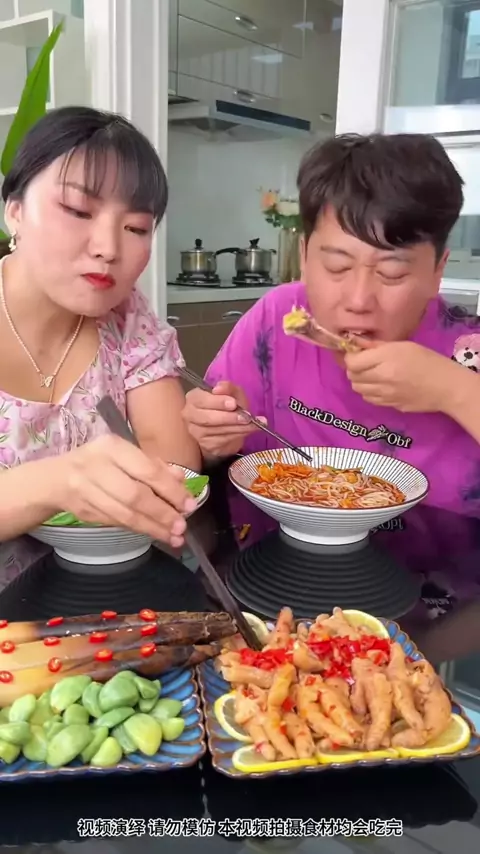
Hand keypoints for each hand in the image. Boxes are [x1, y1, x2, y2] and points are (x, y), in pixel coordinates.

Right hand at [52, 435, 196, 547]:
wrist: (57, 478)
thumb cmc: (99, 462)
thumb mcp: (125, 454)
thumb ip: (154, 465)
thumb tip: (181, 481)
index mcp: (112, 447)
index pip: (147, 471)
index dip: (170, 491)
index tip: (189, 505)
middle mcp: (97, 467)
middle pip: (135, 496)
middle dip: (162, 514)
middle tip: (182, 526)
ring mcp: (87, 491)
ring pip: (125, 514)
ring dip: (152, 527)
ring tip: (174, 537)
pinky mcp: (84, 511)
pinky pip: (117, 522)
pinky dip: (138, 529)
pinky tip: (154, 533)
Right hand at [182, 381, 266, 459]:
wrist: (227, 427)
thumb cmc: (227, 407)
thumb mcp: (232, 393)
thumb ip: (228, 387)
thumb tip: (219, 388)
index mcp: (194, 398)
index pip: (201, 400)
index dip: (217, 402)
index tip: (233, 403)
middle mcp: (190, 415)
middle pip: (207, 418)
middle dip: (228, 418)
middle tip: (245, 417)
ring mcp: (196, 432)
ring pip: (216, 431)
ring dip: (237, 427)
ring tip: (251, 423)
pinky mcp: (205, 445)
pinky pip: (222, 440)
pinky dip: (237, 435)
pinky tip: (248, 430)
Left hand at [344, 341, 458, 412]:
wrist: (446, 386)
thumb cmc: (427, 360)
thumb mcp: (403, 345)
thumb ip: (377, 346)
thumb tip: (356, 344)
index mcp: (386, 360)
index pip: (352, 362)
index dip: (351, 357)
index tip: (357, 354)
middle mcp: (382, 379)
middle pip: (352, 377)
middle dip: (354, 369)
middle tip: (364, 364)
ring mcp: (385, 395)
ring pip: (358, 389)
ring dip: (361, 381)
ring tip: (372, 375)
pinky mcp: (390, 406)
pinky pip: (369, 398)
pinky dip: (369, 391)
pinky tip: (380, 386)